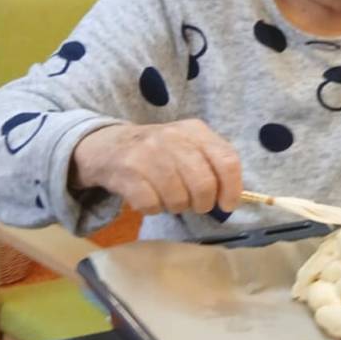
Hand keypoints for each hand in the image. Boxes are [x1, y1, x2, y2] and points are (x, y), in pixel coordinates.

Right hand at [71, 120, 242, 216]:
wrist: (107, 145)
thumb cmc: (158, 150)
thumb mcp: (188, 145)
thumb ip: (212, 164)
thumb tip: (232, 198)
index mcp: (195, 130)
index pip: (227, 160)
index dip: (232, 188)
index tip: (228, 205)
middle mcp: (173, 138)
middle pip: (204, 184)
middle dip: (203, 203)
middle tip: (195, 205)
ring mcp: (148, 154)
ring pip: (179, 198)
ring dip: (176, 206)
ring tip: (168, 197)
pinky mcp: (127, 172)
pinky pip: (152, 205)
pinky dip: (153, 209)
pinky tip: (149, 198)